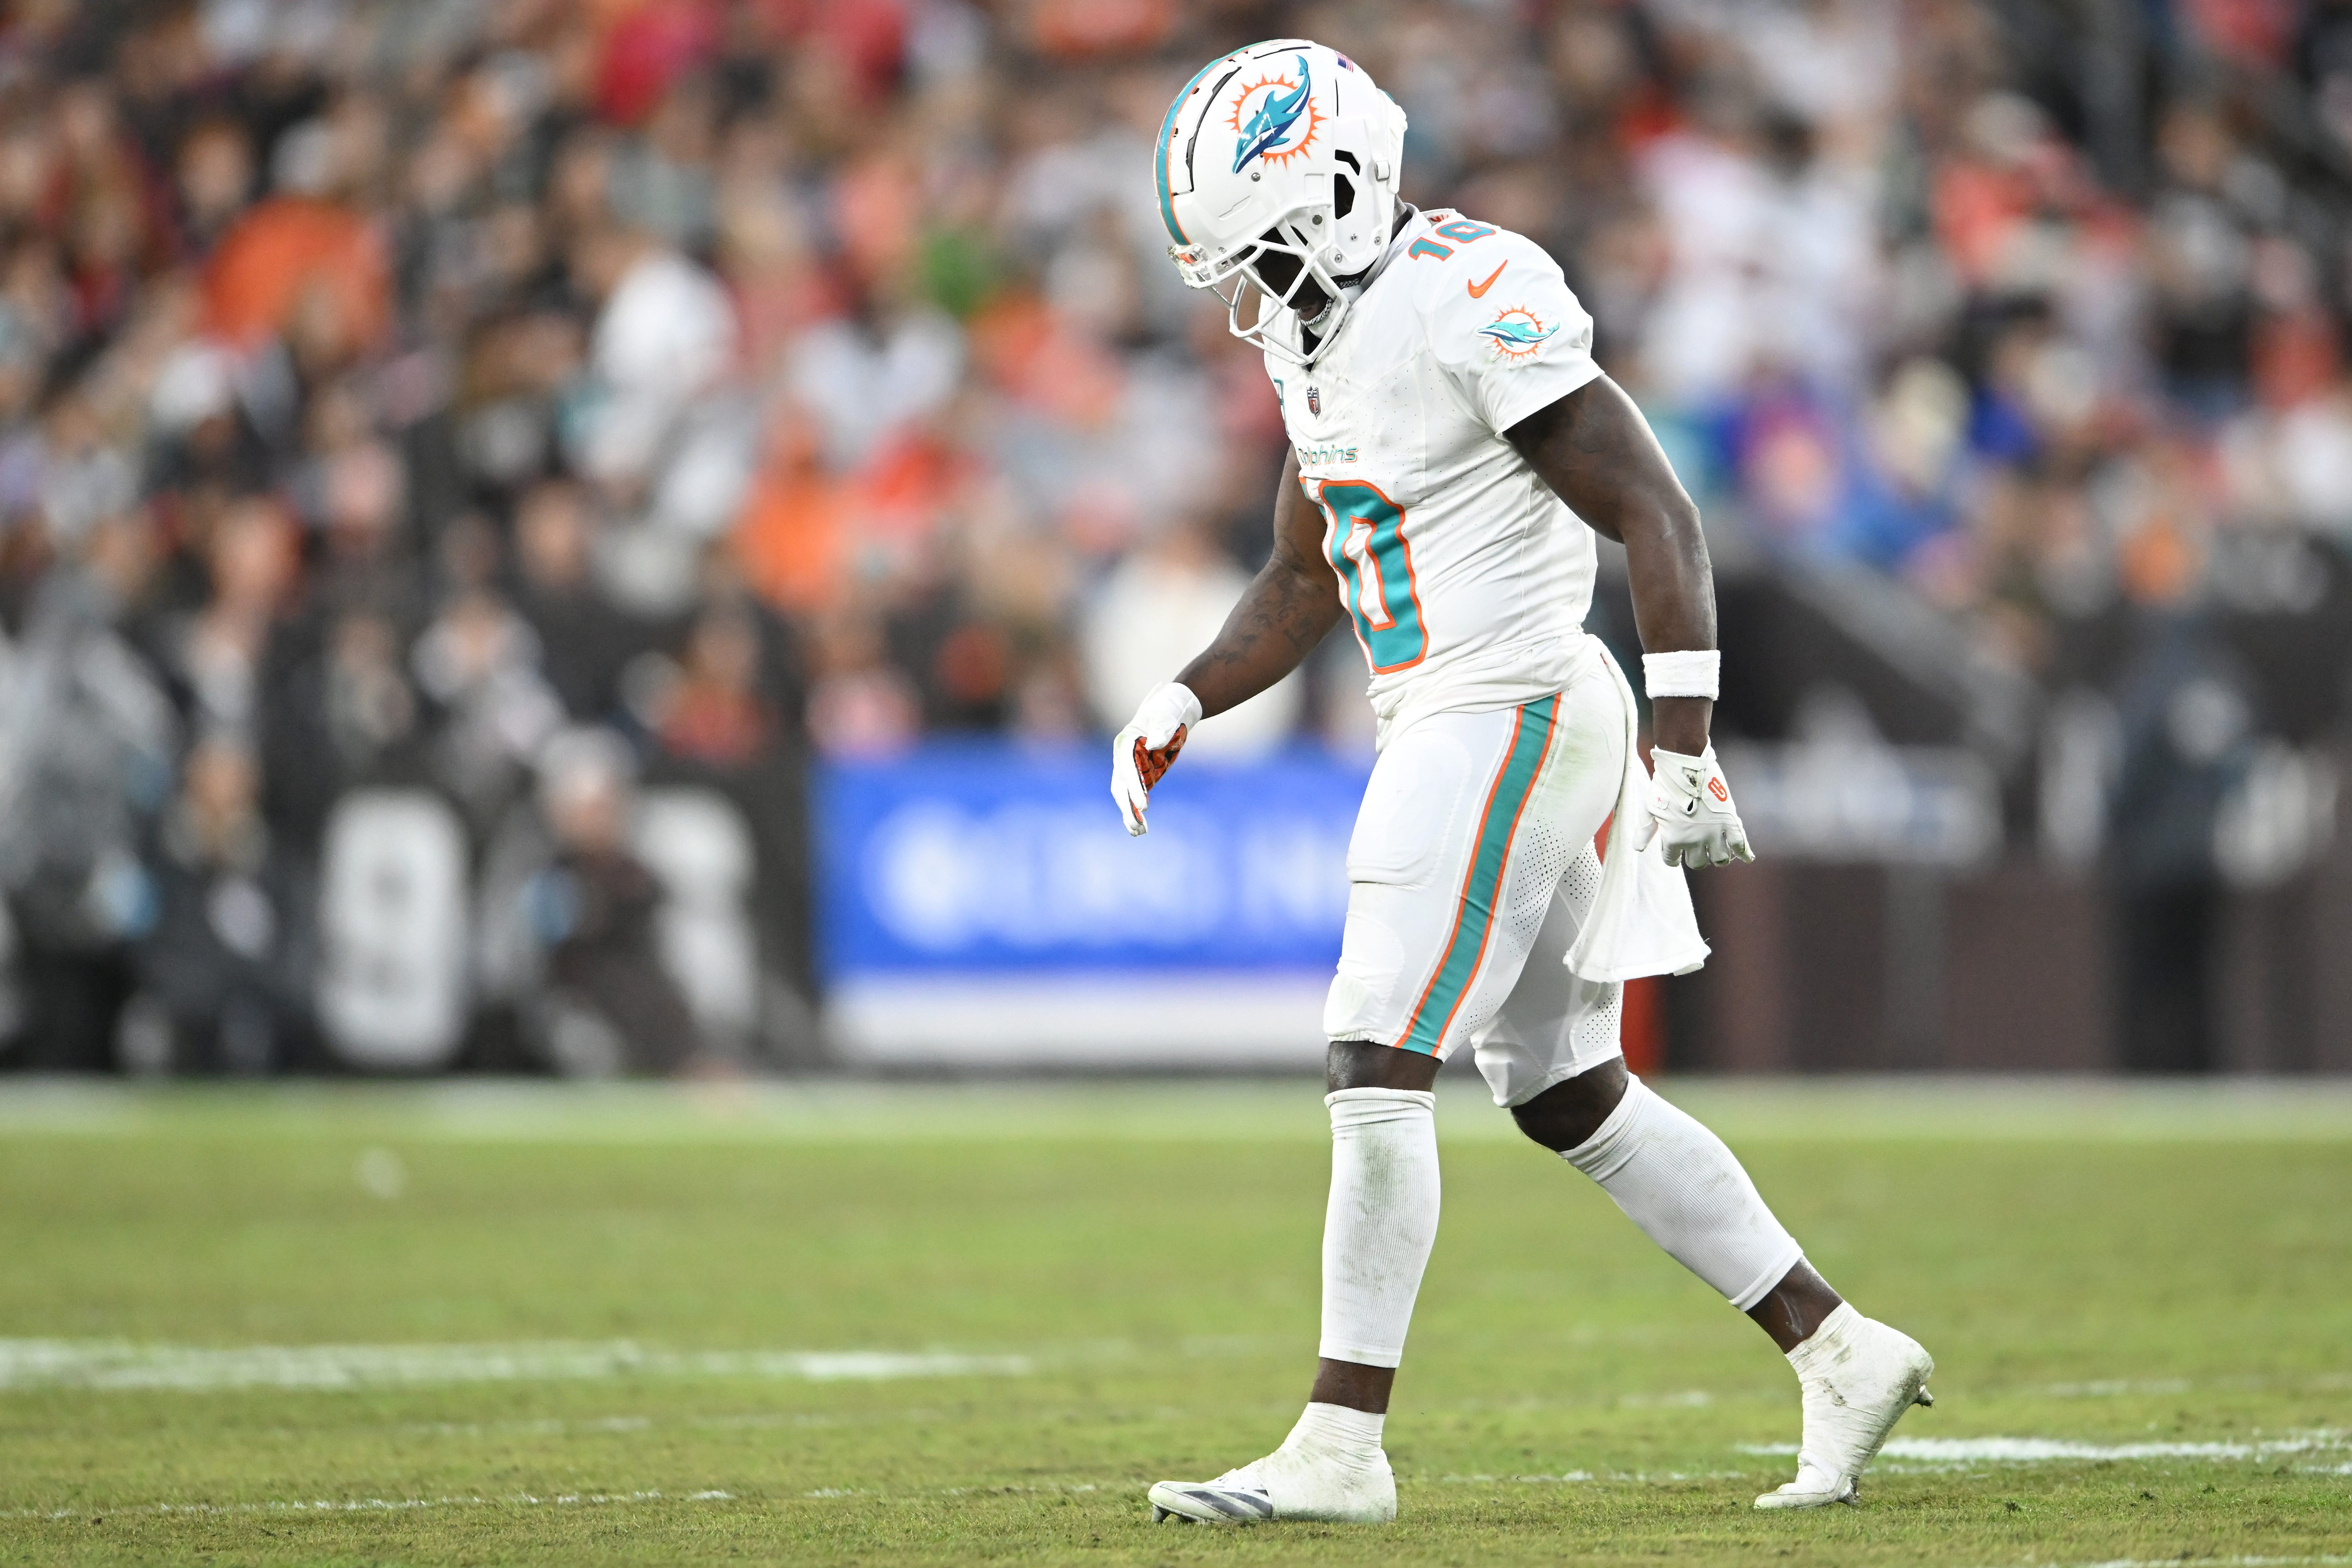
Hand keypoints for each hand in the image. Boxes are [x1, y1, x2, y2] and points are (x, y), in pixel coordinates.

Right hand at [1110, 682, 1202, 835]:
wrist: (1173, 708)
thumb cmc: (1168, 709)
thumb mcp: (1166, 715)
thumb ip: (1161, 728)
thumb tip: (1153, 744)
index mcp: (1125, 742)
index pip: (1127, 769)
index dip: (1134, 789)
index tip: (1145, 807)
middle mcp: (1122, 756)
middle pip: (1120, 786)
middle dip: (1128, 807)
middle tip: (1139, 825)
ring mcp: (1130, 766)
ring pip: (1124, 795)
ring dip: (1130, 814)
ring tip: (1139, 833)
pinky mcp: (1140, 774)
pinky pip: (1134, 795)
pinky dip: (1137, 811)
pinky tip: (1142, 829)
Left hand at [1633, 744, 1753, 868]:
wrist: (1687, 766)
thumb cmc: (1665, 786)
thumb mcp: (1649, 808)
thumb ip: (1644, 831)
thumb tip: (1637, 849)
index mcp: (1673, 839)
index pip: (1672, 860)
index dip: (1672, 858)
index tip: (1674, 855)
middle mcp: (1694, 841)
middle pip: (1697, 863)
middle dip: (1695, 858)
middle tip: (1696, 851)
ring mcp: (1714, 832)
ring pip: (1719, 859)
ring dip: (1717, 858)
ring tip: (1716, 853)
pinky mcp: (1729, 822)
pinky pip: (1740, 844)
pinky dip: (1744, 853)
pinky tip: (1747, 858)